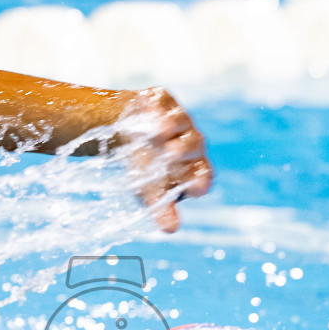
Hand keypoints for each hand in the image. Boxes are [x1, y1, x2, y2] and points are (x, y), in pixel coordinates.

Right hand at [121, 88, 212, 232]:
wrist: (124, 131)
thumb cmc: (143, 167)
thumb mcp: (148, 190)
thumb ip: (161, 209)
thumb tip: (171, 230)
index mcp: (194, 166)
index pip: (205, 174)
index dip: (200, 180)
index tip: (195, 187)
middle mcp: (192, 141)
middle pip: (195, 146)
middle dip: (185, 150)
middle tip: (173, 154)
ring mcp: (179, 118)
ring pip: (182, 122)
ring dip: (172, 126)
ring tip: (161, 132)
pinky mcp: (163, 99)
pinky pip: (163, 102)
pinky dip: (157, 107)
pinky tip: (148, 111)